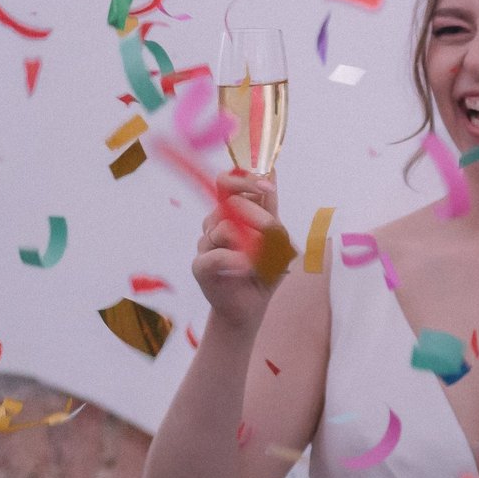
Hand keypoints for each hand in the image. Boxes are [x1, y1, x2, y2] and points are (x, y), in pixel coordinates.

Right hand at [190, 171, 282, 327]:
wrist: (251, 305)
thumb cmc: (264, 271)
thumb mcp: (277, 238)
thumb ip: (271, 208)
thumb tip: (271, 172)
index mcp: (233, 213)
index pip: (228, 182)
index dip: (245, 178)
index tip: (268, 187)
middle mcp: (216, 224)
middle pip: (228, 200)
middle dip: (256, 212)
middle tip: (271, 228)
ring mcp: (206, 243)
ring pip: (224, 226)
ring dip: (251, 241)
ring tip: (263, 259)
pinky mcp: (200, 265)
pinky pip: (217, 254)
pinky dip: (238, 259)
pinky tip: (249, 267)